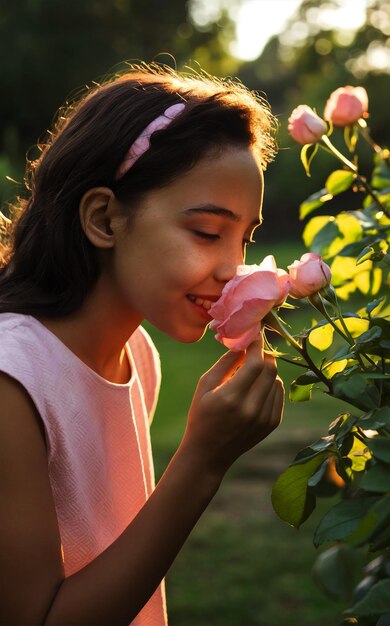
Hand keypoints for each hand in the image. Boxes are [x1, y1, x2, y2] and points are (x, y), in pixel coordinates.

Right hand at [182, 335, 283, 477]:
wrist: (208, 454)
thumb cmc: (201, 415)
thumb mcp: (205, 386)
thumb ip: (225, 363)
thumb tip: (243, 343)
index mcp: (231, 398)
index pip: (255, 363)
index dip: (257, 345)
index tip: (254, 335)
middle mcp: (251, 409)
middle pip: (270, 370)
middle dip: (264, 354)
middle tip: (255, 349)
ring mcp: (264, 418)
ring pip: (276, 380)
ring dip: (267, 370)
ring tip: (252, 371)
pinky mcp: (271, 424)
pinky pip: (278, 394)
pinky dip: (271, 384)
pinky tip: (257, 386)